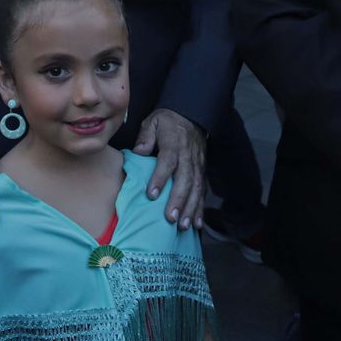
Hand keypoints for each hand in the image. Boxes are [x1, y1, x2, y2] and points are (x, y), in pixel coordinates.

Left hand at [132, 108, 206, 230]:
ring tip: (182, 225)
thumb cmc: (167, 122)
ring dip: (190, 208)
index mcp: (174, 144)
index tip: (151, 195)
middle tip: (170, 218)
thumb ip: (145, 137)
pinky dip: (200, 208)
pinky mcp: (202, 172)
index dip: (160, 178)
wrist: (191, 115)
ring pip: (196, 188)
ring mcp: (197, 165)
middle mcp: (188, 157)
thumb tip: (138, 153)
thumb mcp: (152, 123)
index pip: (167, 162)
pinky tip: (196, 223)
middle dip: (178, 200)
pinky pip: (202, 191)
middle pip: (185, 180)